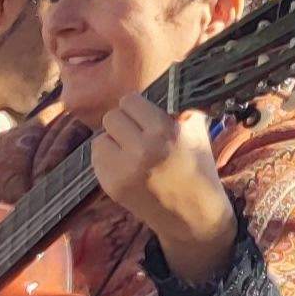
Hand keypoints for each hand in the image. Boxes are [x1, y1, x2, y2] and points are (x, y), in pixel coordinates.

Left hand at [94, 96, 238, 285]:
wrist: (193, 216)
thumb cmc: (197, 168)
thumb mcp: (197, 132)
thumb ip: (178, 107)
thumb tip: (166, 79)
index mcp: (165, 131)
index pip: (130, 100)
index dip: (138, 108)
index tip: (145, 117)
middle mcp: (142, 149)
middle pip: (112, 117)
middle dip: (124, 124)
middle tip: (138, 135)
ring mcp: (124, 170)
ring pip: (100, 138)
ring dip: (114, 142)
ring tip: (131, 153)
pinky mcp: (111, 186)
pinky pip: (97, 159)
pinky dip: (109, 160)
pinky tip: (127, 169)